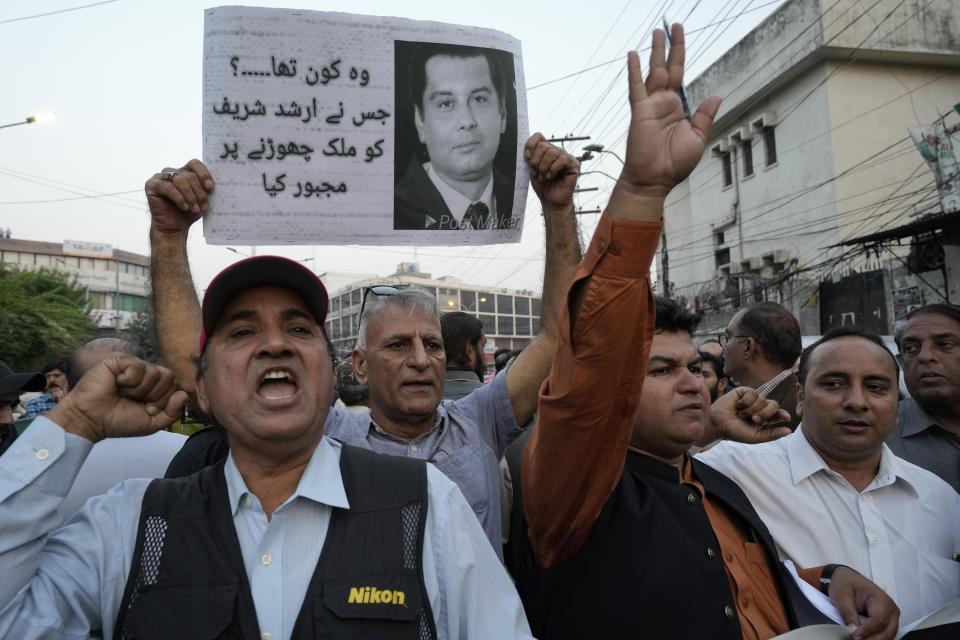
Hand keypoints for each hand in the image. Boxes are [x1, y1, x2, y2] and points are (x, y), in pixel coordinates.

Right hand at [46, 356, 187, 442]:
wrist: (92, 421)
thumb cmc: (119, 421)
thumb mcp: (153, 423)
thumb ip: (173, 412)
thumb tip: (184, 395)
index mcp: (155, 387)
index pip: (175, 386)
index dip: (164, 400)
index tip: (148, 410)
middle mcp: (146, 374)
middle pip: (169, 377)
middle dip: (154, 395)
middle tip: (136, 401)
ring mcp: (133, 366)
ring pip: (155, 372)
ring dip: (140, 390)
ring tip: (124, 393)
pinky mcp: (119, 360)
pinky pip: (138, 366)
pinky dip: (130, 380)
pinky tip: (117, 384)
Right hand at [145, 159, 214, 236]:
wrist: (174, 228)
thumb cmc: (189, 212)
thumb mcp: (201, 199)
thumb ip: (206, 189)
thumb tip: (214, 184)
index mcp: (185, 172)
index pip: (195, 164)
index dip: (203, 174)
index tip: (210, 187)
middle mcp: (172, 172)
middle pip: (189, 175)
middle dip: (199, 192)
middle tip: (204, 206)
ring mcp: (160, 177)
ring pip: (180, 180)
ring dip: (190, 196)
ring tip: (195, 209)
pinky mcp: (151, 185)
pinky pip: (167, 187)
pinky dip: (178, 198)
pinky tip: (184, 207)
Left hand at [525, 133, 579, 207]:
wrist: (551, 201)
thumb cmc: (543, 186)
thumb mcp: (532, 170)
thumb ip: (530, 158)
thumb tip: (524, 150)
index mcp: (545, 150)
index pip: (538, 137)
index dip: (530, 145)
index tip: (526, 158)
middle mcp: (556, 151)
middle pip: (544, 145)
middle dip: (536, 160)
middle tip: (536, 172)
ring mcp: (566, 157)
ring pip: (553, 152)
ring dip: (544, 166)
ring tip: (543, 177)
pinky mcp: (574, 164)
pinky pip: (562, 159)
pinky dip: (553, 168)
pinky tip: (551, 176)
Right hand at [609, 24, 720, 215]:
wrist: (654, 180)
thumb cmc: (674, 164)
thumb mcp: (698, 138)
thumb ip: (705, 116)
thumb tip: (716, 95)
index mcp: (678, 108)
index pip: (680, 75)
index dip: (681, 56)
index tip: (680, 37)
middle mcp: (664, 103)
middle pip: (668, 67)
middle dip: (671, 46)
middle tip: (672, 24)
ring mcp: (651, 106)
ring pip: (654, 72)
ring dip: (655, 51)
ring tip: (657, 31)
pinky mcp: (640, 112)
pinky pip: (636, 87)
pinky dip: (635, 71)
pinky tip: (633, 55)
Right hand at [707, 387, 791, 443]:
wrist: (718, 424)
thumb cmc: (736, 432)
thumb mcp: (756, 437)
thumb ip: (772, 434)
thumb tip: (789, 431)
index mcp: (765, 418)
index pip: (778, 414)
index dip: (782, 414)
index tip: (786, 417)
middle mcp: (760, 407)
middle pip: (774, 405)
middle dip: (765, 413)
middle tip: (754, 419)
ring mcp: (753, 399)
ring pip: (762, 399)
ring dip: (751, 409)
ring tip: (741, 414)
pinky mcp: (744, 391)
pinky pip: (753, 393)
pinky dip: (746, 402)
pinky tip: (737, 406)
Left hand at [829, 567, 898, 639]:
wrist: (847, 580)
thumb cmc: (846, 584)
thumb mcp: (841, 596)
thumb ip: (848, 613)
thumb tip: (853, 629)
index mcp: (881, 598)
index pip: (879, 620)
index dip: (867, 630)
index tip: (854, 636)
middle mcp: (891, 609)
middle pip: (887, 631)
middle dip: (871, 638)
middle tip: (854, 638)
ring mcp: (891, 617)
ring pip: (887, 636)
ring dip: (873, 639)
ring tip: (856, 637)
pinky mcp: (887, 623)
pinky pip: (884, 635)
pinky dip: (873, 638)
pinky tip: (862, 637)